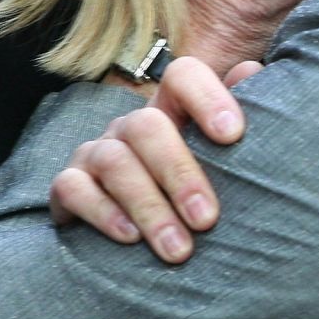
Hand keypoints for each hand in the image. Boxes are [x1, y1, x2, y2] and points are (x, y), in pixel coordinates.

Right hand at [49, 57, 261, 263]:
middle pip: (147, 125)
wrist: (134, 240)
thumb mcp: (221, 161)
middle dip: (179, 173)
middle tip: (207, 220)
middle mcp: (131, 127)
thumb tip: (249, 69)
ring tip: (178, 249)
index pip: (183, 77)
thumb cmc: (190, 195)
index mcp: (172, 111)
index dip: (207, 97)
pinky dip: (102, 212)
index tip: (233, 136)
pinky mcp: (68, 187)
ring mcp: (95, 154)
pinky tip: (129, 238)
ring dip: (148, 206)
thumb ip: (242, 121)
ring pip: (114, 161)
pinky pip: (74, 189)